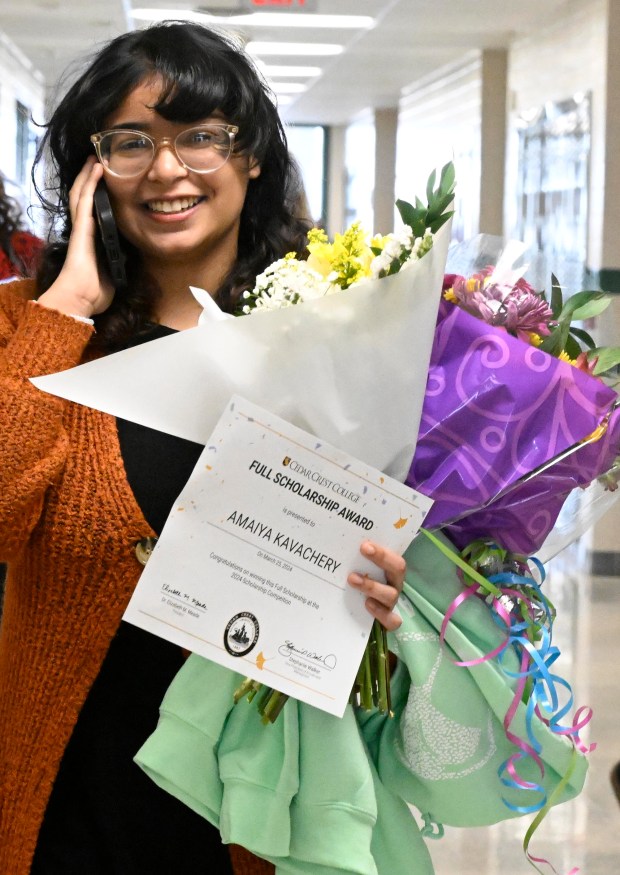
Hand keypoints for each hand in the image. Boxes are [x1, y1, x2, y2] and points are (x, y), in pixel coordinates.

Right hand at [37, 157, 114, 318]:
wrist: (80, 300)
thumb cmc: (94, 292)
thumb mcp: (113, 273)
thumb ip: (119, 262)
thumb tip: (132, 259)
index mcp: (92, 239)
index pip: (93, 211)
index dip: (96, 195)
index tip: (104, 182)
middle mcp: (84, 231)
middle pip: (85, 198)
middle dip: (90, 179)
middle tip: (96, 161)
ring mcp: (81, 228)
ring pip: (82, 194)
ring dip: (89, 175)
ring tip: (95, 158)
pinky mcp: (81, 229)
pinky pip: (85, 202)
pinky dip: (91, 184)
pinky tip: (96, 170)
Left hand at [348, 541, 405, 630]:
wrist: (355, 613)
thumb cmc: (355, 581)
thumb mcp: (355, 566)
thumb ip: (352, 555)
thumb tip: (333, 534)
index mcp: (389, 568)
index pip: (393, 555)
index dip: (382, 549)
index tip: (364, 544)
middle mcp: (393, 583)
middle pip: (398, 568)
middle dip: (382, 557)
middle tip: (363, 550)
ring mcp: (390, 602)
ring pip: (391, 594)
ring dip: (372, 585)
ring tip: (352, 579)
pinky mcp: (387, 619)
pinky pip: (392, 620)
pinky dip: (381, 613)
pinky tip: (367, 605)